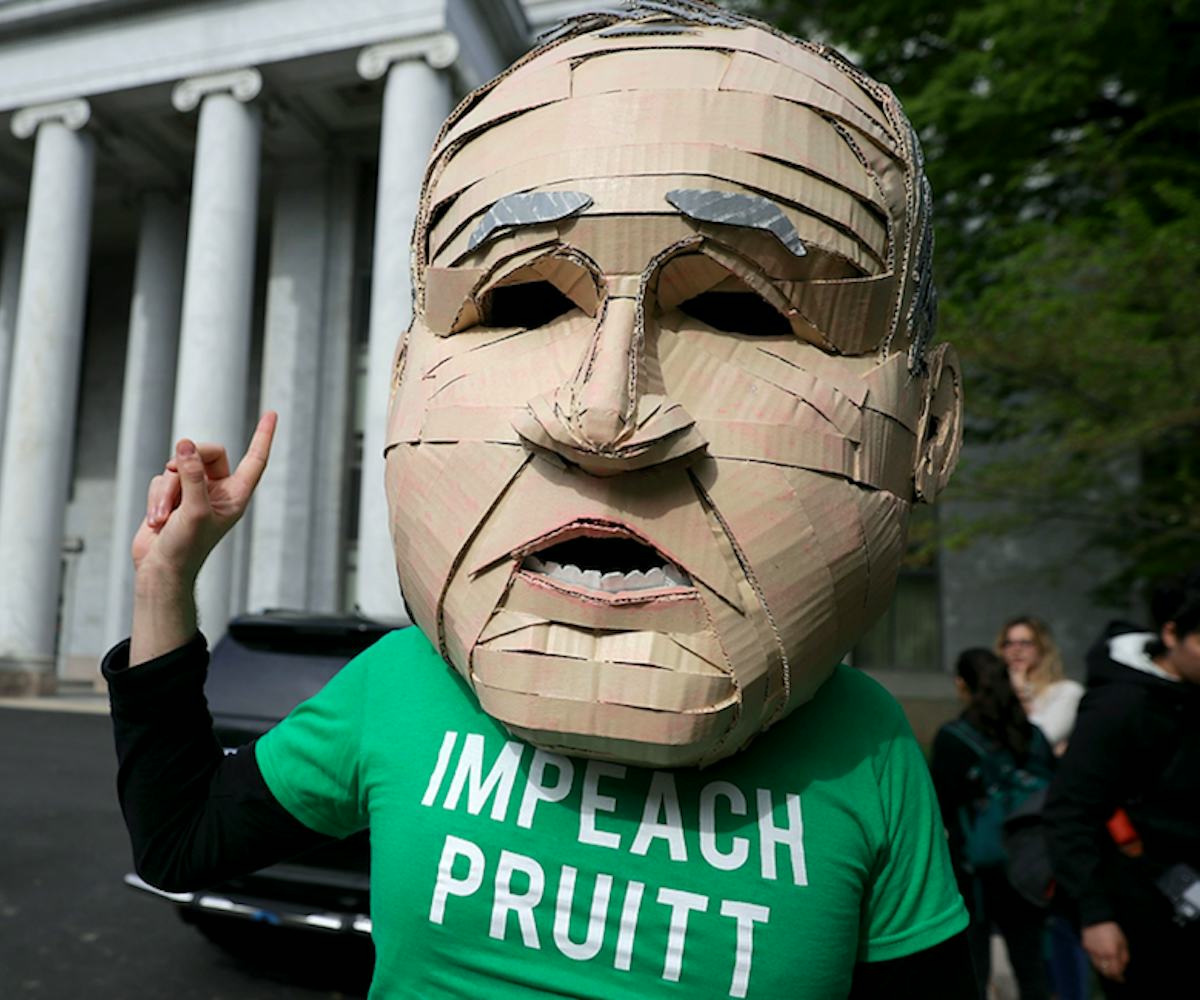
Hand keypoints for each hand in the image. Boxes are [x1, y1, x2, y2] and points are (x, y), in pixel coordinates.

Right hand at [132, 412, 276, 583]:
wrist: (161, 571)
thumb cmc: (186, 548)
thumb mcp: (193, 510)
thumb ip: (192, 476)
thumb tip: (186, 446)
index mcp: (236, 495)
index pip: (254, 459)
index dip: (263, 436)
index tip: (272, 413)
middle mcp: (217, 491)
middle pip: (208, 453)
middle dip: (188, 460)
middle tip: (175, 470)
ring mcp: (193, 492)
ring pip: (178, 467)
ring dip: (167, 490)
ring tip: (164, 518)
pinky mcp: (171, 496)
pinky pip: (161, 479)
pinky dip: (155, 497)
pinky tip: (156, 520)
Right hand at [1083, 921, 1128, 981]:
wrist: (1096, 918)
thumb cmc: (1113, 930)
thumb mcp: (1123, 942)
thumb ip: (1124, 956)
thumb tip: (1123, 967)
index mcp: (1112, 953)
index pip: (1115, 972)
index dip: (1119, 977)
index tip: (1122, 979)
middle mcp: (1101, 955)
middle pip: (1106, 972)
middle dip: (1111, 976)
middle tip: (1115, 976)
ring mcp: (1092, 952)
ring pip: (1098, 967)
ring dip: (1104, 970)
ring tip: (1108, 969)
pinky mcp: (1085, 948)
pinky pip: (1092, 959)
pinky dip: (1097, 962)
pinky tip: (1101, 959)